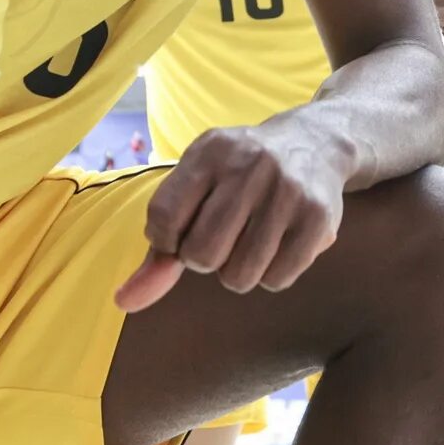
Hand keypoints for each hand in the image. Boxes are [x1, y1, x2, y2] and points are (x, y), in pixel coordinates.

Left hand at [115, 118, 346, 310]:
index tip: (179, 235)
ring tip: (248, 244)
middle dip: (204, 259)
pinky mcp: (318, 218)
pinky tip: (277, 248)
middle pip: (201, 254)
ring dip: (237, 273)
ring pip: (239, 275)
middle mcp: (249, 166)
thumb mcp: (198, 187)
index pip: (163, 217)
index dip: (165, 242)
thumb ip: (161, 244)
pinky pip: (277, 279)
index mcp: (211, 152)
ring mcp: (287, 191)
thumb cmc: (240, 175)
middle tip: (221, 239)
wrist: (315, 142)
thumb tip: (125, 301)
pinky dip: (271, 276)